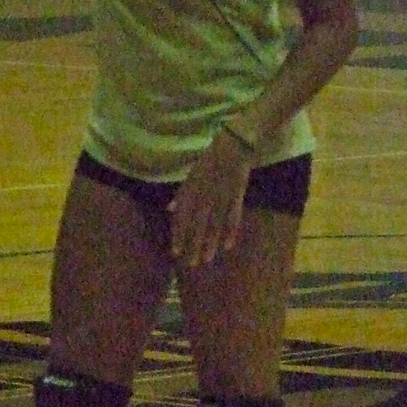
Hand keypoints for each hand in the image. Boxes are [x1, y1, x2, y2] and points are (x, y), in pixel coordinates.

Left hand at [167, 128, 257, 267]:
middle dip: (193, 244)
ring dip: (210, 242)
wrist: (235, 142)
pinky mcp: (237, 194)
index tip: (175, 253)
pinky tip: (228, 246)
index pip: (182, 215)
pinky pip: (233, 216)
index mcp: (192, 187)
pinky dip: (231, 232)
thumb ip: (182, 192)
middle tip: (190, 264)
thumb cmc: (212, 157)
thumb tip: (169, 209)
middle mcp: (204, 193)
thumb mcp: (192, 172)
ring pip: (214, 223)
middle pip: (197, 223)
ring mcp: (221, 194)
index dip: (179, 234)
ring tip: (206, 259)